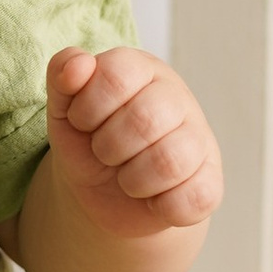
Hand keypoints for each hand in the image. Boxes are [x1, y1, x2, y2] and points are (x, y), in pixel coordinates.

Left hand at [45, 46, 222, 244]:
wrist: (104, 194)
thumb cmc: (88, 139)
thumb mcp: (65, 107)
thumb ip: (62, 74)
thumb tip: (78, 65)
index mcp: (142, 70)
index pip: (116, 76)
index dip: (88, 108)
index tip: (83, 122)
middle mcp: (177, 98)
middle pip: (145, 120)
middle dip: (108, 147)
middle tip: (104, 153)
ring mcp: (200, 140)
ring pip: (170, 162)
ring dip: (132, 181)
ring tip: (126, 177)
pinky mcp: (210, 183)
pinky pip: (195, 198)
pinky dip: (162, 206)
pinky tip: (152, 198)